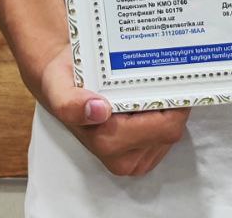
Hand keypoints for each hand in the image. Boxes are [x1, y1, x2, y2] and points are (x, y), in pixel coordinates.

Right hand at [37, 43, 188, 176]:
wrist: (63, 85)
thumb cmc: (64, 84)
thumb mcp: (59, 87)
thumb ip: (71, 103)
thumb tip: (98, 110)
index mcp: (109, 143)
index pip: (165, 125)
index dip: (172, 101)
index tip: (167, 75)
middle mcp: (124, 159)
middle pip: (172, 128)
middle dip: (172, 100)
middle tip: (159, 73)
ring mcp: (135, 159)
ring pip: (172, 130)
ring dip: (167, 106)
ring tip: (149, 83)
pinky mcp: (143, 154)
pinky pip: (167, 132)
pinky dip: (164, 112)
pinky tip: (148, 95)